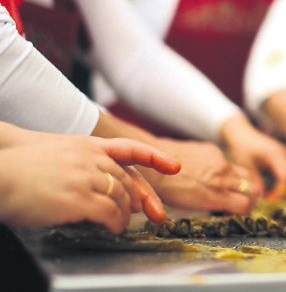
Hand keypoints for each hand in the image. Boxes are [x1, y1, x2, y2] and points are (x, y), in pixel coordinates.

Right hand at [0, 134, 178, 232]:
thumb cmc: (22, 165)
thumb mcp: (60, 152)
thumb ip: (85, 162)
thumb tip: (105, 183)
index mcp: (89, 145)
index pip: (131, 150)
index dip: (155, 157)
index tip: (175, 166)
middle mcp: (92, 158)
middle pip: (128, 180)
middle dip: (144, 198)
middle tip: (153, 213)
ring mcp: (87, 177)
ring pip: (122, 197)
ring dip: (127, 213)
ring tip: (123, 224)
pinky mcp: (79, 198)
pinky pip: (110, 213)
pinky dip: (117, 223)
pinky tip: (115, 228)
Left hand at [144, 138, 258, 214]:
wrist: (151, 162)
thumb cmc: (166, 189)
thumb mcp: (191, 204)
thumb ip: (213, 203)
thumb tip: (225, 206)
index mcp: (214, 194)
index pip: (245, 204)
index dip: (244, 211)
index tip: (238, 213)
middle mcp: (222, 176)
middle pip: (253, 188)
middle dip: (251, 197)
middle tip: (242, 202)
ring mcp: (220, 161)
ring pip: (245, 174)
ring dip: (243, 183)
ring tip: (232, 189)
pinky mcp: (213, 149)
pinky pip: (228, 162)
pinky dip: (227, 171)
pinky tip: (212, 173)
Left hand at [220, 116, 285, 195]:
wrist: (244, 134)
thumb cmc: (242, 148)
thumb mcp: (245, 164)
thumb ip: (254, 181)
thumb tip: (260, 198)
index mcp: (276, 156)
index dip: (281, 193)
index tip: (269, 200)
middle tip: (274, 200)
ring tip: (273, 196)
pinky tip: (274, 189)